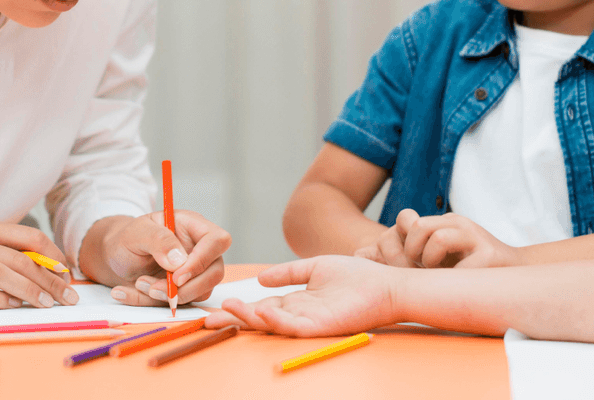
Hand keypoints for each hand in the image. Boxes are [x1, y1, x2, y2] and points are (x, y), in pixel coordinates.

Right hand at [0, 219, 75, 308]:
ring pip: (0, 275)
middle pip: (19, 260)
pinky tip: (12, 306)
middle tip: (67, 296)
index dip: (53, 255)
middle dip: (48, 279)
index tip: (67, 272)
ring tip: (46, 304)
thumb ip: (5, 250)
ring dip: (28, 291)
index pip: (29, 238)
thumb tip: (46, 268)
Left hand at [81, 210, 230, 306]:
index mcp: (193, 227)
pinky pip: (179, 304)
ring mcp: (195, 272)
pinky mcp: (185, 291)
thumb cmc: (128, 238)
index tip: (177, 276)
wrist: (115, 257)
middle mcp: (199, 250)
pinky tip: (130, 292)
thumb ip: (158, 240)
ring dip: (168, 297)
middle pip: (215, 272)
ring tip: (138, 284)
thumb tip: (180, 261)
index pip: (217, 240)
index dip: (203, 260)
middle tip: (154, 289)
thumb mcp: (137, 233)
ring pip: (200, 293)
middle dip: (186, 288)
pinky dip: (153, 303)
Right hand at [204, 255, 400, 336]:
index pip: (260, 306)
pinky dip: (277, 322)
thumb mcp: (315, 267)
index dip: (238, 306)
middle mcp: (299, 315)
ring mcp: (309, 322)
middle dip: (234, 319)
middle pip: (259, 319)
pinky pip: (295, 327)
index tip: (216, 304)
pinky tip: (262, 313)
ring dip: (248, 319)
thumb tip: (260, 278)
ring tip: (227, 311)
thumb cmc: (357, 277)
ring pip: (271, 324)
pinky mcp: (322, 327)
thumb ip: (288, 272)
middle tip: (206, 318)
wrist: (387, 285)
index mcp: (296, 302)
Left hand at [362, 209, 521, 268]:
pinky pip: (456, 257)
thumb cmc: (466, 273)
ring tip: (436, 273)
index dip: (393, 242)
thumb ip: (396, 257)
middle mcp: (455, 223)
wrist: (515, 279)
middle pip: (413, 225)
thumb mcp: (427, 263)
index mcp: (440, 224)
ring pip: (433, 234)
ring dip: (427, 260)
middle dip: (406, 252)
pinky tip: (452, 280)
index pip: (404, 220)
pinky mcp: (488, 253)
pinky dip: (447, 272)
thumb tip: (359, 254)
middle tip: (418, 269)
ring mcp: (472, 234)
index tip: (404, 264)